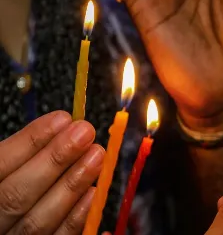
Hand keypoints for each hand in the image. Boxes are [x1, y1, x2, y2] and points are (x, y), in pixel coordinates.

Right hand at [0, 111, 102, 233]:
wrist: (10, 220)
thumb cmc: (11, 182)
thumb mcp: (8, 166)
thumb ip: (23, 153)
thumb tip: (64, 125)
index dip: (30, 142)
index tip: (63, 119)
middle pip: (16, 195)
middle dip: (54, 160)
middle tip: (85, 133)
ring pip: (37, 221)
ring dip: (71, 186)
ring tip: (96, 155)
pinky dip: (75, 219)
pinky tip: (93, 193)